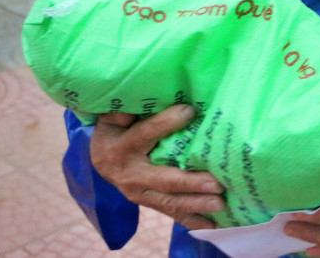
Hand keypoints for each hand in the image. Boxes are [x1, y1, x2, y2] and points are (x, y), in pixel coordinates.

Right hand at [90, 105, 225, 229]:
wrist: (99, 158)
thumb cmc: (115, 129)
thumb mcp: (114, 115)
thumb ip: (128, 108)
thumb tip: (151, 95)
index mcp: (121, 147)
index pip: (145, 134)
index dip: (166, 122)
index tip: (190, 111)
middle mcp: (131, 175)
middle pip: (163, 179)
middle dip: (190, 183)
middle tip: (216, 183)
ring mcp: (140, 193)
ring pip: (170, 202)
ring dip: (196, 204)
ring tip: (220, 203)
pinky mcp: (149, 203)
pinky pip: (172, 214)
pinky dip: (193, 220)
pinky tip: (213, 224)